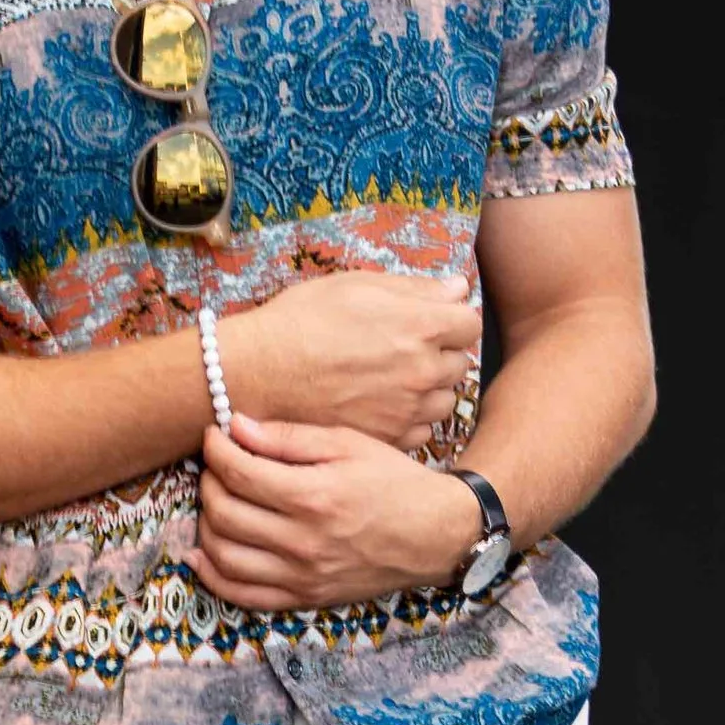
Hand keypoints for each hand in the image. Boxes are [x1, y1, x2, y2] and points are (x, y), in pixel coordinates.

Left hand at [194, 415, 485, 610]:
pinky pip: (242, 595)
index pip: (238, 472)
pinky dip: (213, 576)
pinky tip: (202, 554)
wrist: (435, 535)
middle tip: (218, 466)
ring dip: (205, 525)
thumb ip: (290, 437)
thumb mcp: (349, 445)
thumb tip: (236, 426)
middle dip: (209, 482)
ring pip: (224, 555)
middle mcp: (303, 541)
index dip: (216, 450)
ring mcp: (302, 575)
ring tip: (216, 501)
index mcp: (314, 496)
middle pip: (223, 512)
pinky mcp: (305, 597)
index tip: (215, 437)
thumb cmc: (395, 482)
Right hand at [219, 272, 479, 447]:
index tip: (430, 322)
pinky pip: (420, 431)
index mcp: (420, 326)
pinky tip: (381, 407)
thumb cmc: (299, 322)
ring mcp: (406, 410)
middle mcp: (422, 370)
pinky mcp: (388, 439)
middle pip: (459, 364)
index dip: (450, 320)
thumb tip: (457, 288)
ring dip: (428, 391)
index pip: (469, 324)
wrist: (256, 374)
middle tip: (403, 350)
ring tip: (393, 381)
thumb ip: (413, 289)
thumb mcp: (355, 285)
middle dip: (440, 354)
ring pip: (443, 401)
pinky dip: (409, 420)